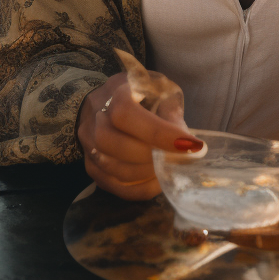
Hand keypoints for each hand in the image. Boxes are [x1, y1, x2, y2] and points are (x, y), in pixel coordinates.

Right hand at [76, 72, 203, 200]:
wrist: (106, 99)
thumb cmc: (141, 93)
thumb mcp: (162, 90)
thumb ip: (171, 112)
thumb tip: (186, 144)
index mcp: (116, 91)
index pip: (127, 114)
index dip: (158, 132)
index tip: (189, 144)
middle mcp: (96, 117)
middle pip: (113, 143)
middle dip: (150, 156)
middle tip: (178, 159)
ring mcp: (89, 143)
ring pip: (111, 167)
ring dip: (145, 174)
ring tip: (170, 170)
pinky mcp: (91, 166)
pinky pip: (113, 185)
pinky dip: (138, 189)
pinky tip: (158, 181)